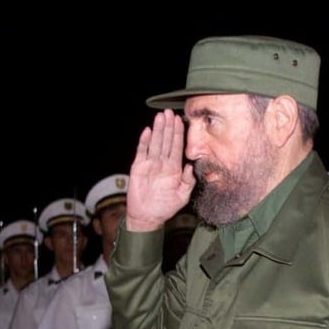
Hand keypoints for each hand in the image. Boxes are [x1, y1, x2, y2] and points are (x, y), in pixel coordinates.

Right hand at [125, 109, 195, 231]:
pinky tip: (148, 131)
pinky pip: (142, 151)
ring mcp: (150, 164)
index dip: (179, 134)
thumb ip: (188, 182)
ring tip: (160, 116)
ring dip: (158, 129)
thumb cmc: (165, 207)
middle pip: (166, 141)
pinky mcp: (138, 167)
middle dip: (168, 126)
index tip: (181, 120)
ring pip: (155, 143)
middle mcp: (163, 163)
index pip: (178, 147)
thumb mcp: (182, 196)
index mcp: (174, 168)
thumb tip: (191, 166)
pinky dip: (144, 141)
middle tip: (169, 112)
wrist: (147, 217)